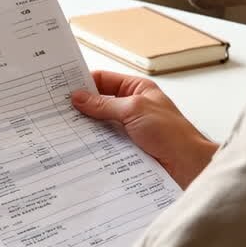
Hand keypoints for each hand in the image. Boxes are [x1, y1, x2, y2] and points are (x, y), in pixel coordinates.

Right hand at [70, 70, 217, 188]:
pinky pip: (105, 144)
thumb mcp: (134, 110)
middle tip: (56, 111)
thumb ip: (105, 104)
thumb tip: (79, 97)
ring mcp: (129, 129)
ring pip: (100, 125)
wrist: (189, 167)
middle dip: (81, 108)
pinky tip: (79, 149)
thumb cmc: (172, 134)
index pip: (103, 80)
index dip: (82, 82)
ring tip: (63, 131)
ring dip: (86, 129)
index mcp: (137, 90)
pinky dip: (93, 145)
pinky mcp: (127, 149)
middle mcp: (132, 107)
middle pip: (99, 103)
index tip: (61, 89)